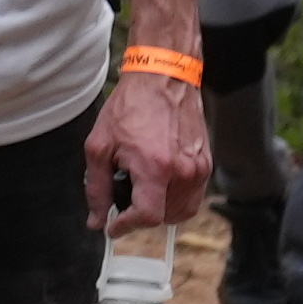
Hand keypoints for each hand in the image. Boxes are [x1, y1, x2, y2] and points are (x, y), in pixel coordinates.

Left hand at [89, 66, 211, 234]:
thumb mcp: (100, 146)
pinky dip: (175, 197)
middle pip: (163, 218)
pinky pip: (192, 196)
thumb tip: (97, 219)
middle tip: (125, 195)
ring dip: (160, 207)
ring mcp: (198, 168)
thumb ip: (96, 188)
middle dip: (140, 214)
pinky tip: (160, 178)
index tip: (115, 225)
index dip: (126, 226)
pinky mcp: (206, 163)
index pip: (147, 217)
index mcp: (155, 167)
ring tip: (144, 185)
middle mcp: (182, 171)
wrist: (163, 77)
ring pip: (180, 211)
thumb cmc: (132, 106)